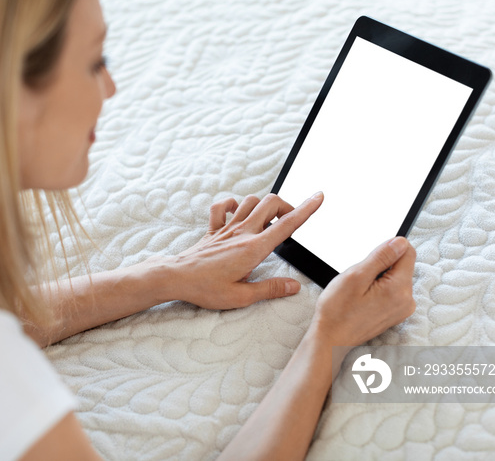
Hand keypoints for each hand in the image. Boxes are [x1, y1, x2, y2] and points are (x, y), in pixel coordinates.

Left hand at [168, 192, 323, 309]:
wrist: (176, 277)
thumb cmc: (206, 288)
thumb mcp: (241, 296)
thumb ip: (270, 289)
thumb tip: (294, 286)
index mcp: (253, 248)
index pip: (286, 225)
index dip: (306, 210)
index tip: (318, 198)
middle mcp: (242, 233)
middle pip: (270, 203)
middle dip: (287, 205)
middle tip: (291, 219)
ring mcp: (226, 228)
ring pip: (250, 201)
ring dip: (263, 205)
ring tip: (268, 220)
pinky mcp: (213, 229)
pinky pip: (222, 207)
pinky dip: (231, 204)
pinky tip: (236, 213)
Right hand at [310, 237, 416, 349]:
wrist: (331, 339)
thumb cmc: (337, 311)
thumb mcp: (356, 276)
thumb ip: (381, 256)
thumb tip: (400, 242)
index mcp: (399, 289)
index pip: (407, 252)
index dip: (388, 249)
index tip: (370, 258)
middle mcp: (407, 300)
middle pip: (402, 265)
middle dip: (381, 265)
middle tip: (360, 278)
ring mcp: (402, 309)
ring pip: (396, 277)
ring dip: (378, 277)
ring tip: (359, 291)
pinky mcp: (396, 313)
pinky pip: (392, 290)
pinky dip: (379, 288)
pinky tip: (363, 298)